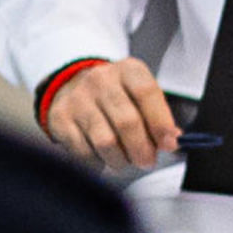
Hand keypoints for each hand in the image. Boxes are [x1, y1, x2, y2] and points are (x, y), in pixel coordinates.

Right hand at [42, 57, 179, 171]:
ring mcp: (78, 99)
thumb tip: (171, 141)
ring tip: (124, 160)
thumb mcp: (139, 95)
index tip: (169, 144)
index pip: (146, 92)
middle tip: (147, 161)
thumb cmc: (116, 96)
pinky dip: (98, 162)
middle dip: (142, 150)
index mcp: (127, 70)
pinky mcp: (61, 118)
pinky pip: (84, 152)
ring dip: (121, 160)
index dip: (161, 122)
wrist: (73, 86)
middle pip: (127, 122)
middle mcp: (100, 80)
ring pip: (106, 142)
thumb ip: (158, 116)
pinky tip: (102, 156)